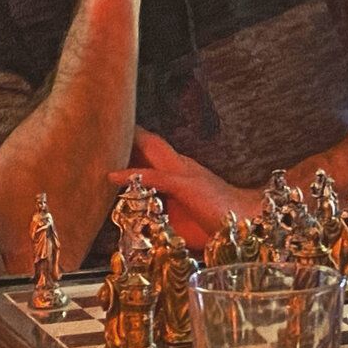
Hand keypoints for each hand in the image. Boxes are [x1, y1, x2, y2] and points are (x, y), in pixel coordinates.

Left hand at [108, 130, 259, 248]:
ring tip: (98, 140)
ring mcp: (185, 172)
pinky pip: (154, 177)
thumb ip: (160, 213)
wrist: (251, 221)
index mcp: (181, 169)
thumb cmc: (217, 222)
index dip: (130, 144)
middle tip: (97, 126)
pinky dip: (132, 175)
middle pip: (149, 142)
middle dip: (125, 134)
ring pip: (150, 151)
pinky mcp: (186, 185)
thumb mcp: (181, 217)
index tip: (106, 139)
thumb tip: (135, 221)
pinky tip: (113, 176)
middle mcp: (182, 164)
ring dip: (125, 145)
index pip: (152, 151)